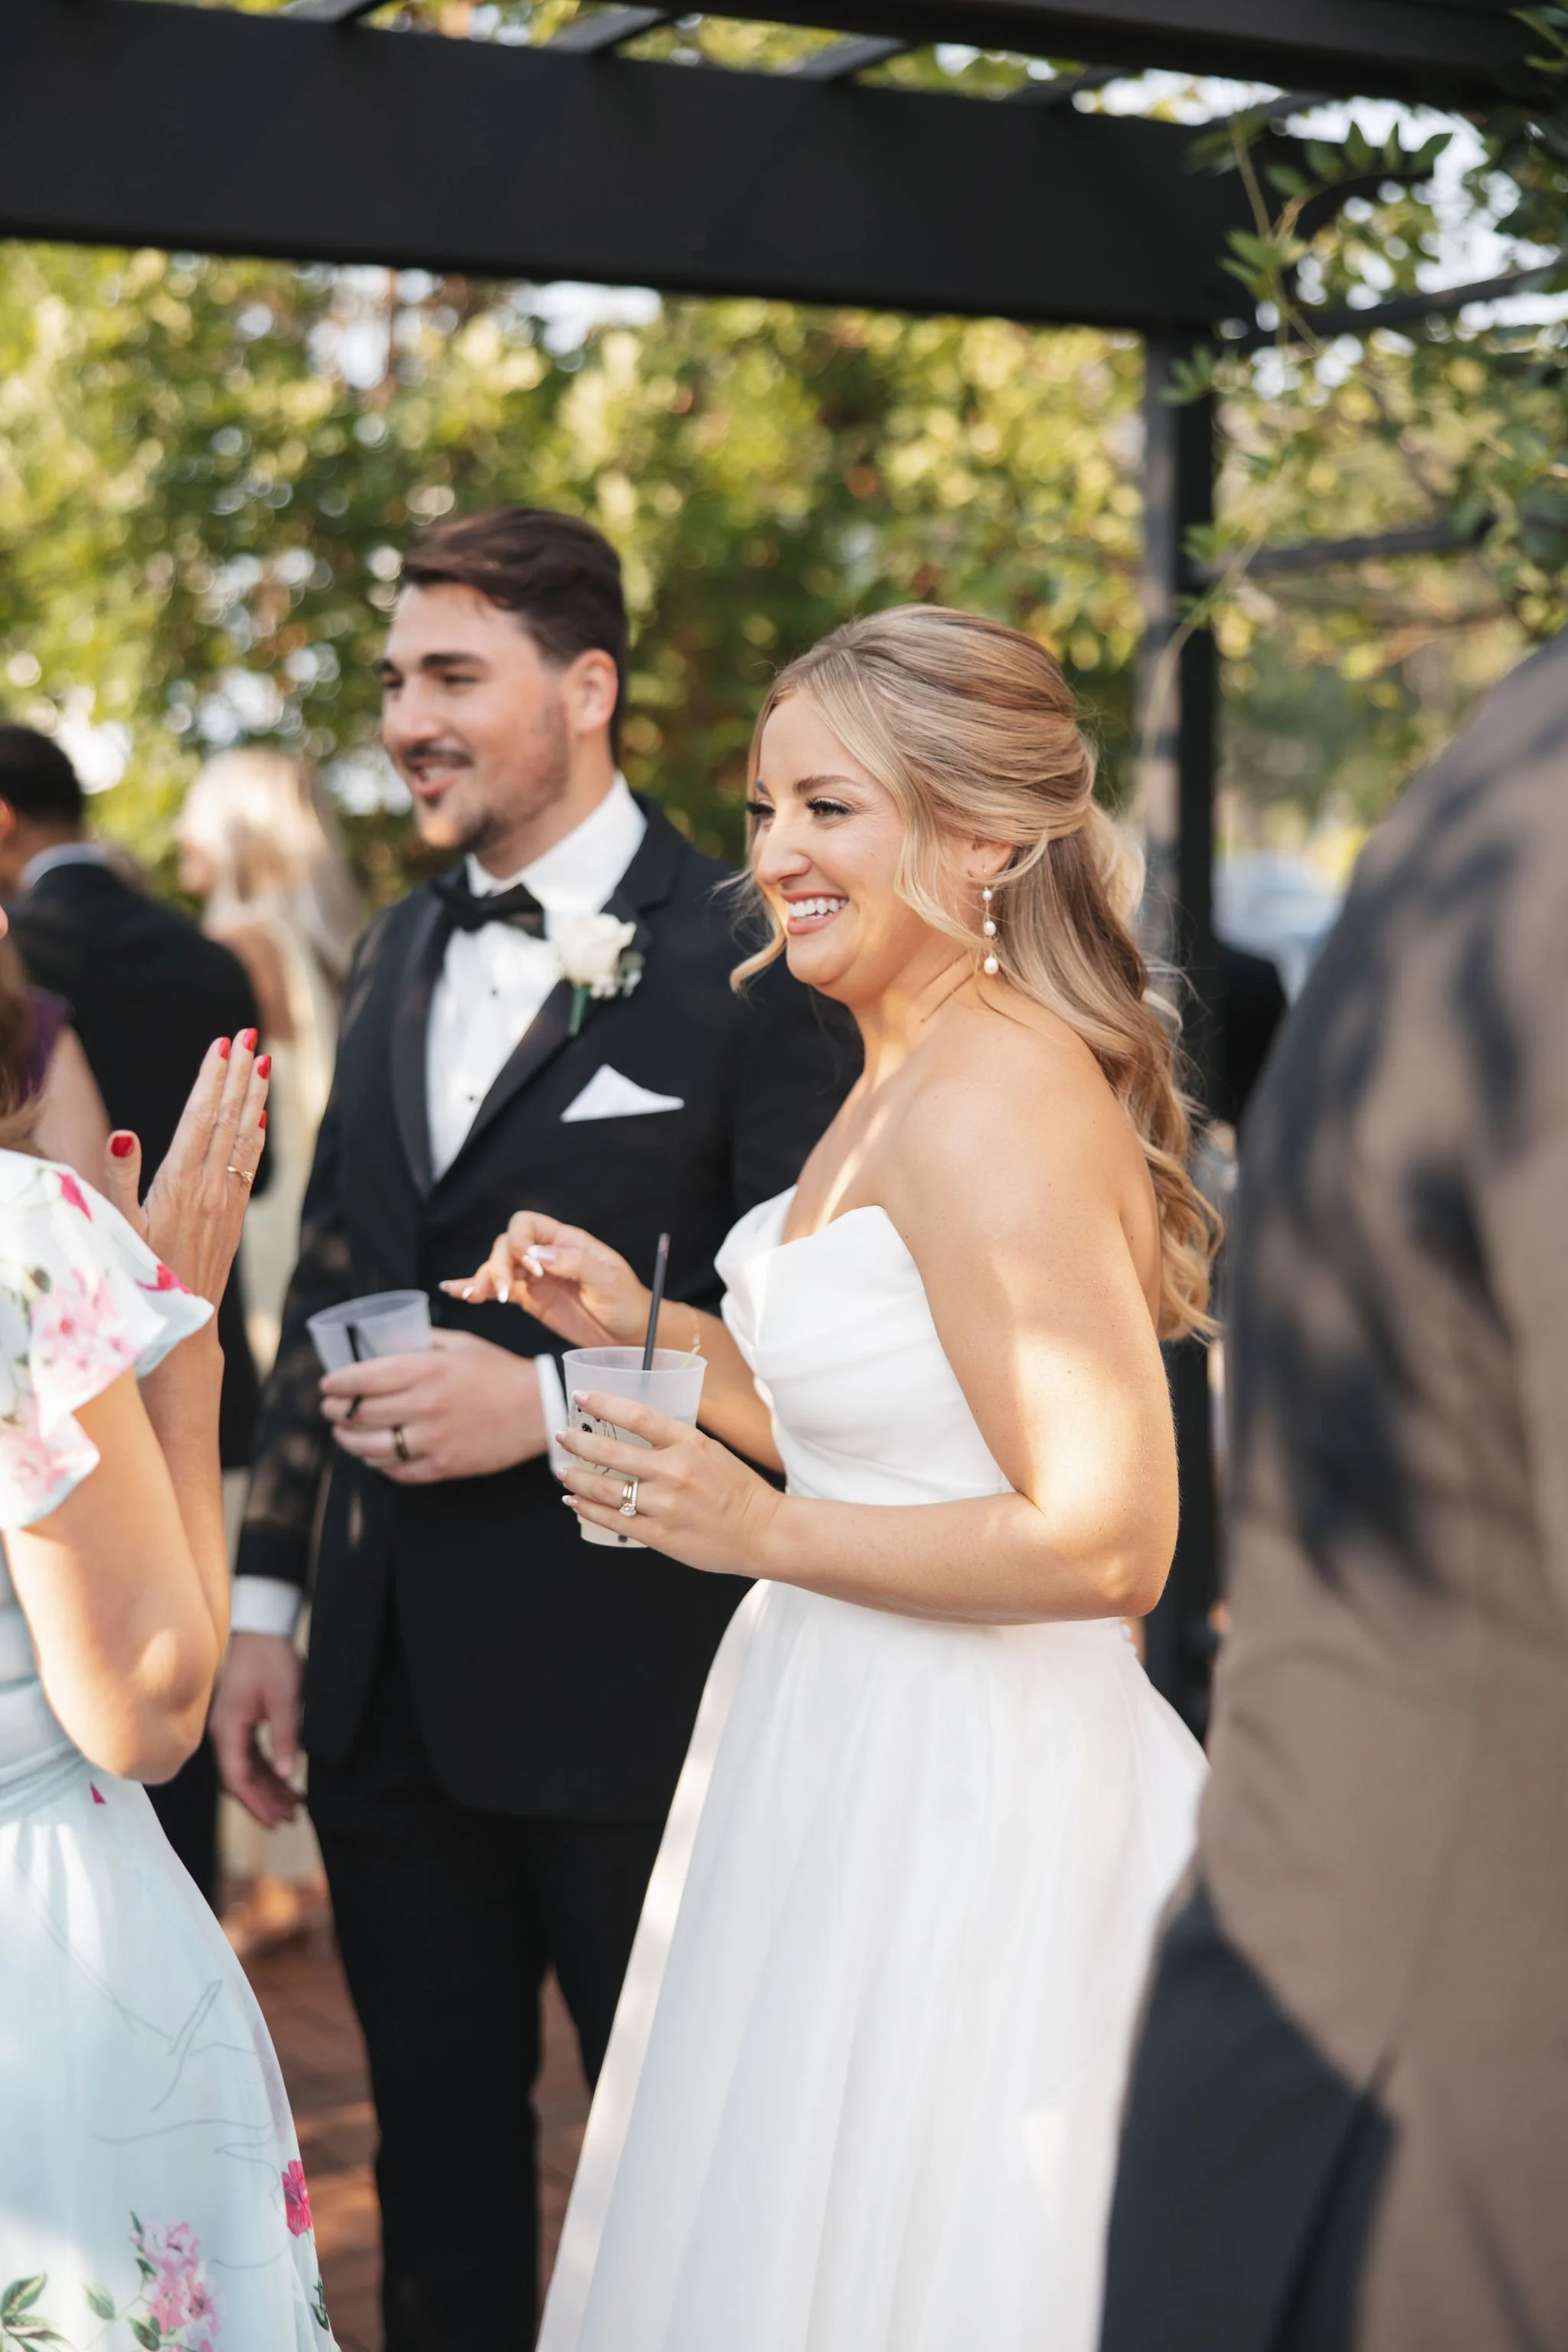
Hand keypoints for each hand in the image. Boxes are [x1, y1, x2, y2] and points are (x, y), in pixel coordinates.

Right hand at [102, 1031, 268, 1303]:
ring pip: (244, 1136)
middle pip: (228, 1118)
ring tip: (260, 1060)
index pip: (200, 1116)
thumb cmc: (141, 1278)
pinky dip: (256, 1135)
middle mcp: (210, 1185)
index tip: (222, 1044)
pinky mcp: (233, 1216)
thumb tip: (122, 1131)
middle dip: (238, 1073)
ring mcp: (226, 1200)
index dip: (212, 1078)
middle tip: (248, 1033)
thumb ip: (120, 1177)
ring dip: (252, 1096)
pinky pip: (249, 1164)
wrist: (183, 1325)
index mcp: (180, 1181)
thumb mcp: (120, 1228)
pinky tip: (260, 1117)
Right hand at [210, 1632, 300, 1827]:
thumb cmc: (270, 1658)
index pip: (237, 1777)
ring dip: (267, 1787)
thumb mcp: (284, 1698)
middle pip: (239, 1778)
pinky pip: (250, 1754)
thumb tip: (287, 1774)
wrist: (260, 1627)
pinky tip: (285, 1779)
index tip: (274, 1822)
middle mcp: (222, 1732)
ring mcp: (229, 1726)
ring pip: (246, 1768)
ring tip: (293, 1805)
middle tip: (290, 1819)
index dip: (255, 1803)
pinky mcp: (240, 1720)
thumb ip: (285, 1736)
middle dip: (263, 1801)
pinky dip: (267, 1769)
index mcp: (227, 1729)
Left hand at [321, 1330, 547, 1482]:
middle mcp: (425, 1406)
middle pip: (358, 1415)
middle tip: (329, 1409)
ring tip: (344, 1433)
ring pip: (370, 1448)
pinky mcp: (443, 1466)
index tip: (326, 1385)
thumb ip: (420, 1340)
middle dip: (334, 1412)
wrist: (537, 1408)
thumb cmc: (497, 1370)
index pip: (362, 1379)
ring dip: (348, 1441)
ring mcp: (433, 1440)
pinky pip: (397, 1471)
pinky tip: (375, 1455)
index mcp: (426, 1370)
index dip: (335, 1384)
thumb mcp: (460, 1343)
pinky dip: (379, 1464)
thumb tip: (383, 1341)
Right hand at [441, 1214, 649, 1351]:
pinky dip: (476, 1288)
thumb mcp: (609, 1281)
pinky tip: (457, 1292)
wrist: (630, 1333)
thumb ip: (575, 1264)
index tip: (533, 1270)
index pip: (526, 1225)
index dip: (520, 1243)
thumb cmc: (627, 1302)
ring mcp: (534, 1276)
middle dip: (500, 1266)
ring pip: (496, 1267)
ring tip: (476, 1297)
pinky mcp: (528, 1299)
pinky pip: (497, 1289)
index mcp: (565, 1241)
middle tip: (509, 1294)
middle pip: (505, 1245)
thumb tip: (537, 1255)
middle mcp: (545, 1254)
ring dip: (484, 1279)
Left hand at [558, 1388, 780, 1575]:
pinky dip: (587, 1509)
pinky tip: (574, 1501)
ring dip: (577, 1478)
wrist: (763, 1532)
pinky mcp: (660, 1535)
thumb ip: (675, 1441)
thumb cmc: (737, 1489)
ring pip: (605, 1489)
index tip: (581, 1398)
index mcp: (689, 1443)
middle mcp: (674, 1471)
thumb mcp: (710, 1451)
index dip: (604, 1404)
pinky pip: (613, 1520)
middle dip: (579, 1442)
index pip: (637, 1416)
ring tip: (563, 1471)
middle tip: (562, 1436)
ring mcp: (665, 1505)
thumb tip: (634, 1432)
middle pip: (611, 1452)